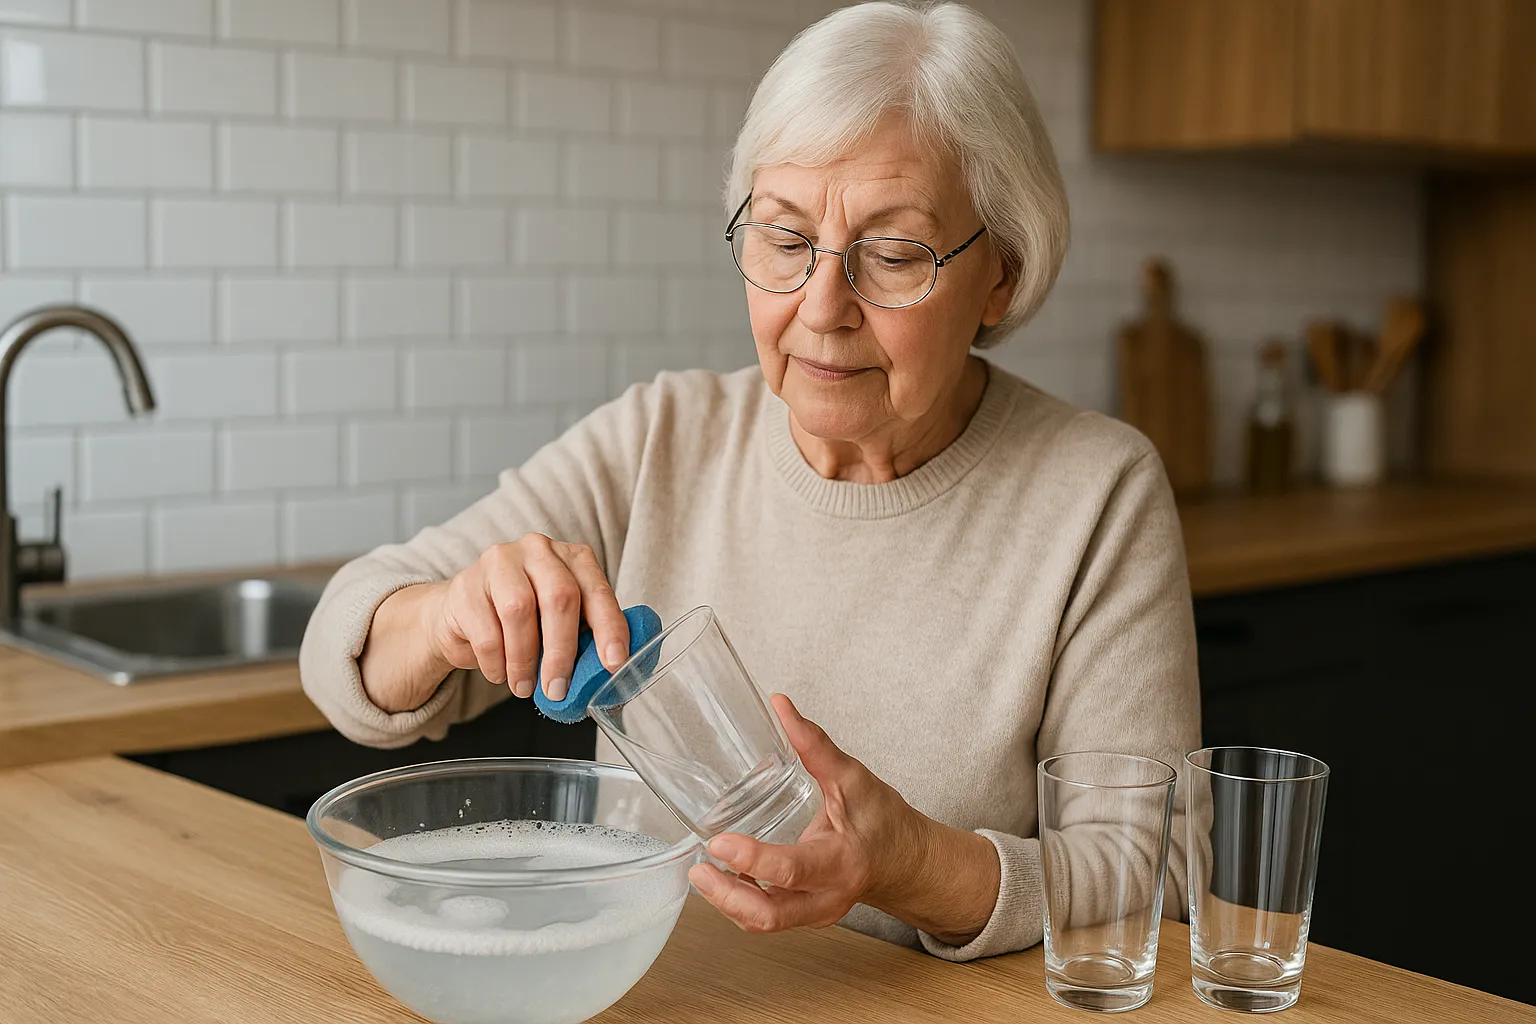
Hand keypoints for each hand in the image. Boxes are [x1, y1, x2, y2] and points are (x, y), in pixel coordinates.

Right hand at [427, 534, 628, 700]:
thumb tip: (607, 671)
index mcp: (571, 557)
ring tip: (524, 687)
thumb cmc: (524, 622)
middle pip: (559, 597)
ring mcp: (500, 561)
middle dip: (562, 651)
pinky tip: (499, 673)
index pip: (596, 591)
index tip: (614, 662)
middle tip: (558, 688)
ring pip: (519, 611)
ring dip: (524, 660)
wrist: (465, 616)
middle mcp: (538, 550)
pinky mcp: (466, 584)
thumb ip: (584, 636)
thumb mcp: (560, 623)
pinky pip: (486, 630)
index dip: (609, 628)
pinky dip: (496, 662)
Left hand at [688, 695, 1001, 944]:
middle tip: (698, 869)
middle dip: (727, 896)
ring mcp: (815, 912)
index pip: (790, 870)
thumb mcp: (852, 776)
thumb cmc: (883, 820)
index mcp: (841, 862)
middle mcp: (827, 897)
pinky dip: (739, 902)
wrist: (906, 860)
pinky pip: (766, 918)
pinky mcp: (804, 915)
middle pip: (769, 915)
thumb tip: (780, 705)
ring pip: (763, 922)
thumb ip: (814, 743)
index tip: (718, 842)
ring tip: (702, 872)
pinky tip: (724, 877)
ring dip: (727, 901)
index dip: (751, 859)